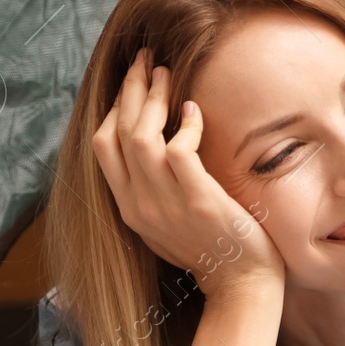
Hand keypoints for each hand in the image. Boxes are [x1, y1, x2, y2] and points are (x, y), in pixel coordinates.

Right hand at [93, 49, 285, 301]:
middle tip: (147, 60)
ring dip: (153, 97)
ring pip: (141, 136)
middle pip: (116, 133)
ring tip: (168, 73)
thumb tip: (156, 149)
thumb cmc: (213, 249)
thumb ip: (154, 190)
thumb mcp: (168, 222)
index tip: (132, 83)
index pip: (103, 146)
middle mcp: (139, 205)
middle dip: (130, 89)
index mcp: (129, 208)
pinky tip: (194, 112)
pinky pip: (178, 149)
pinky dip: (185, 125)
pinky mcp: (199, 200)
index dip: (114, 108)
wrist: (242, 285)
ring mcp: (166, 204)